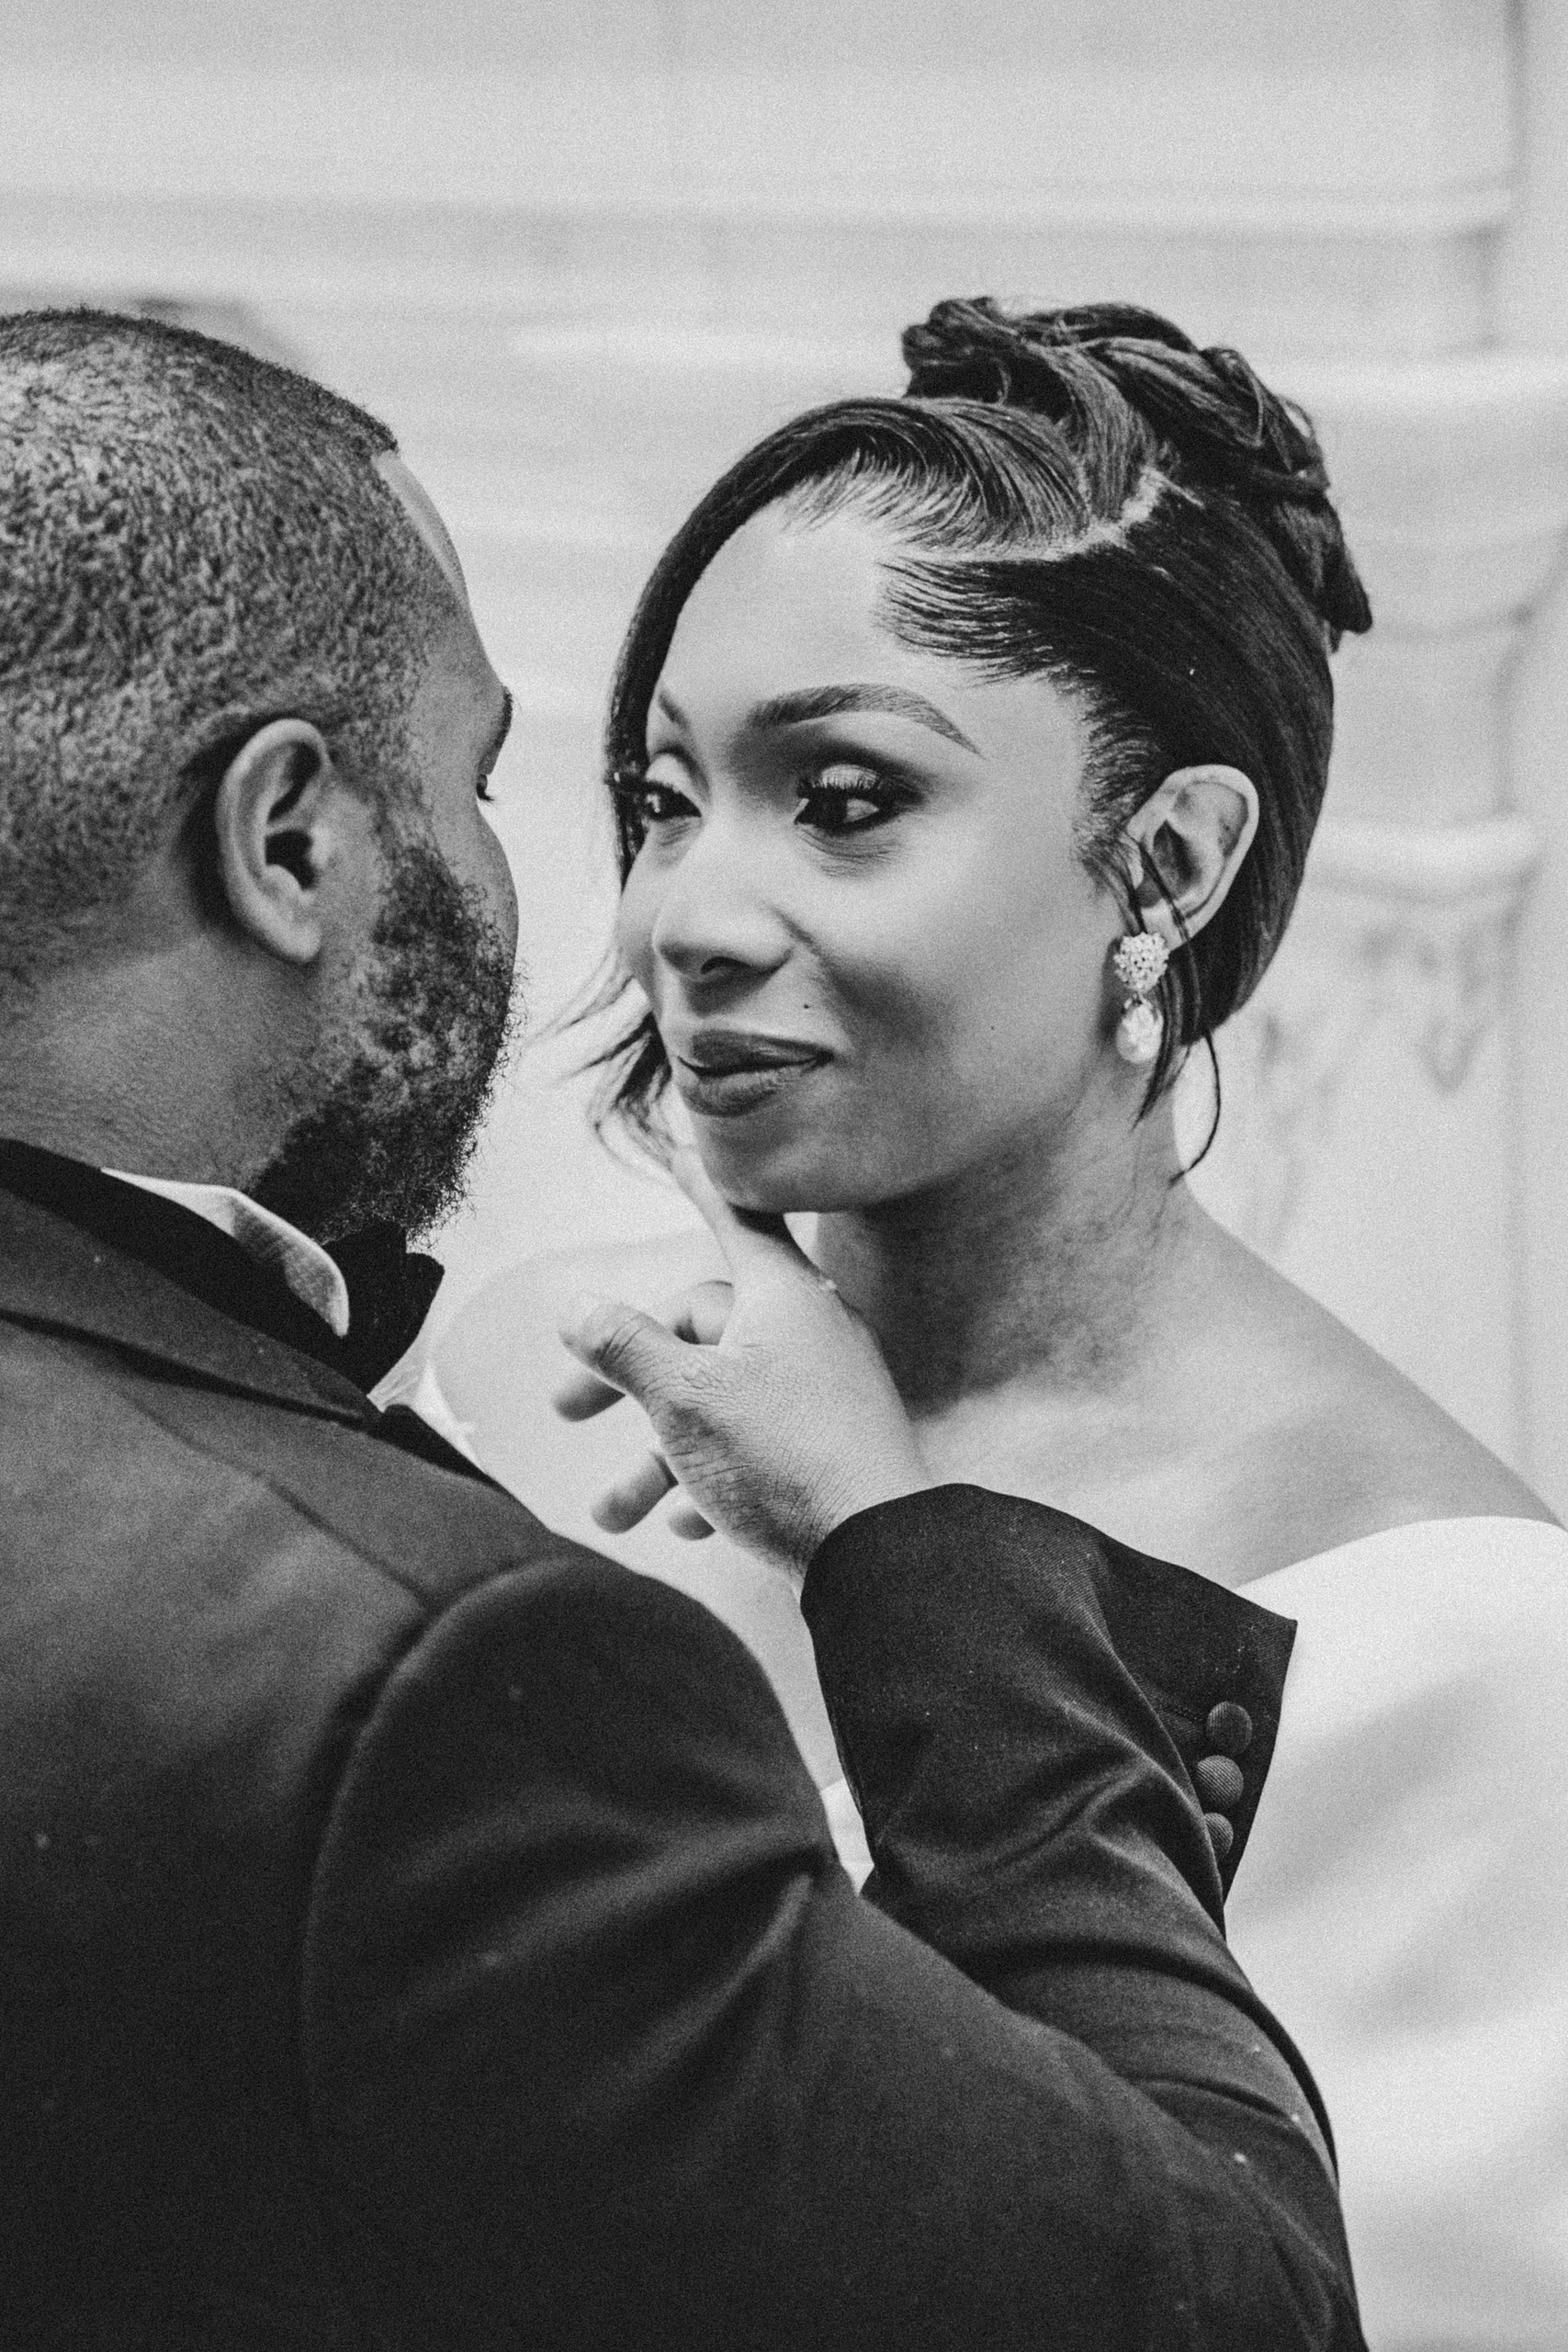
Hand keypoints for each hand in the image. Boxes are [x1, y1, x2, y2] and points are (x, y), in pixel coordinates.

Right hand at [555, 1153, 930, 1580]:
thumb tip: (576, 1306)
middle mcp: (809, 1335)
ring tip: (610, 1515)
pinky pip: (757, 1452)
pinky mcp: (832, 1454)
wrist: (880, 1560)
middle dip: (627, 1378)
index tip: (679, 1148)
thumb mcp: (681, 1397)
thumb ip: (623, 1346)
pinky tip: (686, 1526)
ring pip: (719, 1407)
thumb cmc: (782, 1459)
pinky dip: (712, 1481)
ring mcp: (825, 1396)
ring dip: (657, 1458)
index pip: (733, 1220)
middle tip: (564, 1412)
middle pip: (701, 1332)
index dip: (699, 1185)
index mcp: (782, 1298)